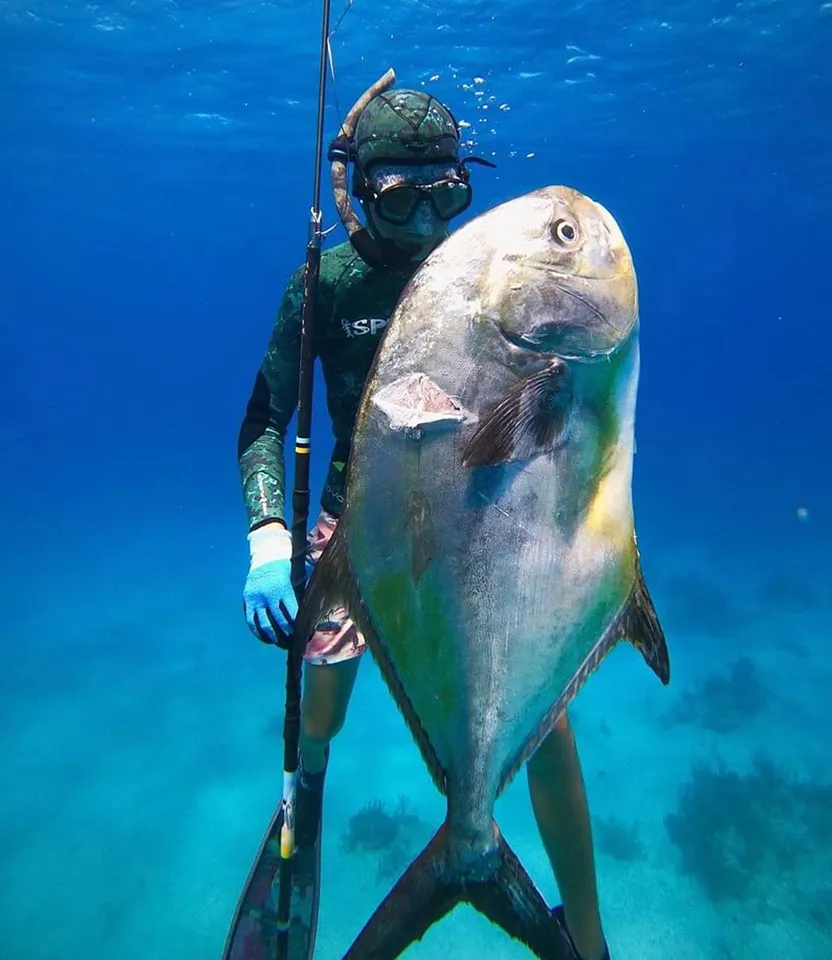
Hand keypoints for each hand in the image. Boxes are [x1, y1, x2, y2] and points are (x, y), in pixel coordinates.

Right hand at [243, 523, 297, 646]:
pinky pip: (252, 624)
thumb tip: (315, 617)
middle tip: (297, 644)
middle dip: (289, 637)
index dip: (300, 629)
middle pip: (279, 624)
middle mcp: (267, 595)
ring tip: (284, 645)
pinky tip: (270, 640)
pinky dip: (261, 634)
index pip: (293, 615)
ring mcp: (255, 599)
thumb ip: (304, 594)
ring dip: (276, 640)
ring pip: (265, 627)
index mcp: (283, 587)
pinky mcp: (247, 602)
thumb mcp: (299, 576)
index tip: (307, 637)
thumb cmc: (289, 566)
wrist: (267, 553)